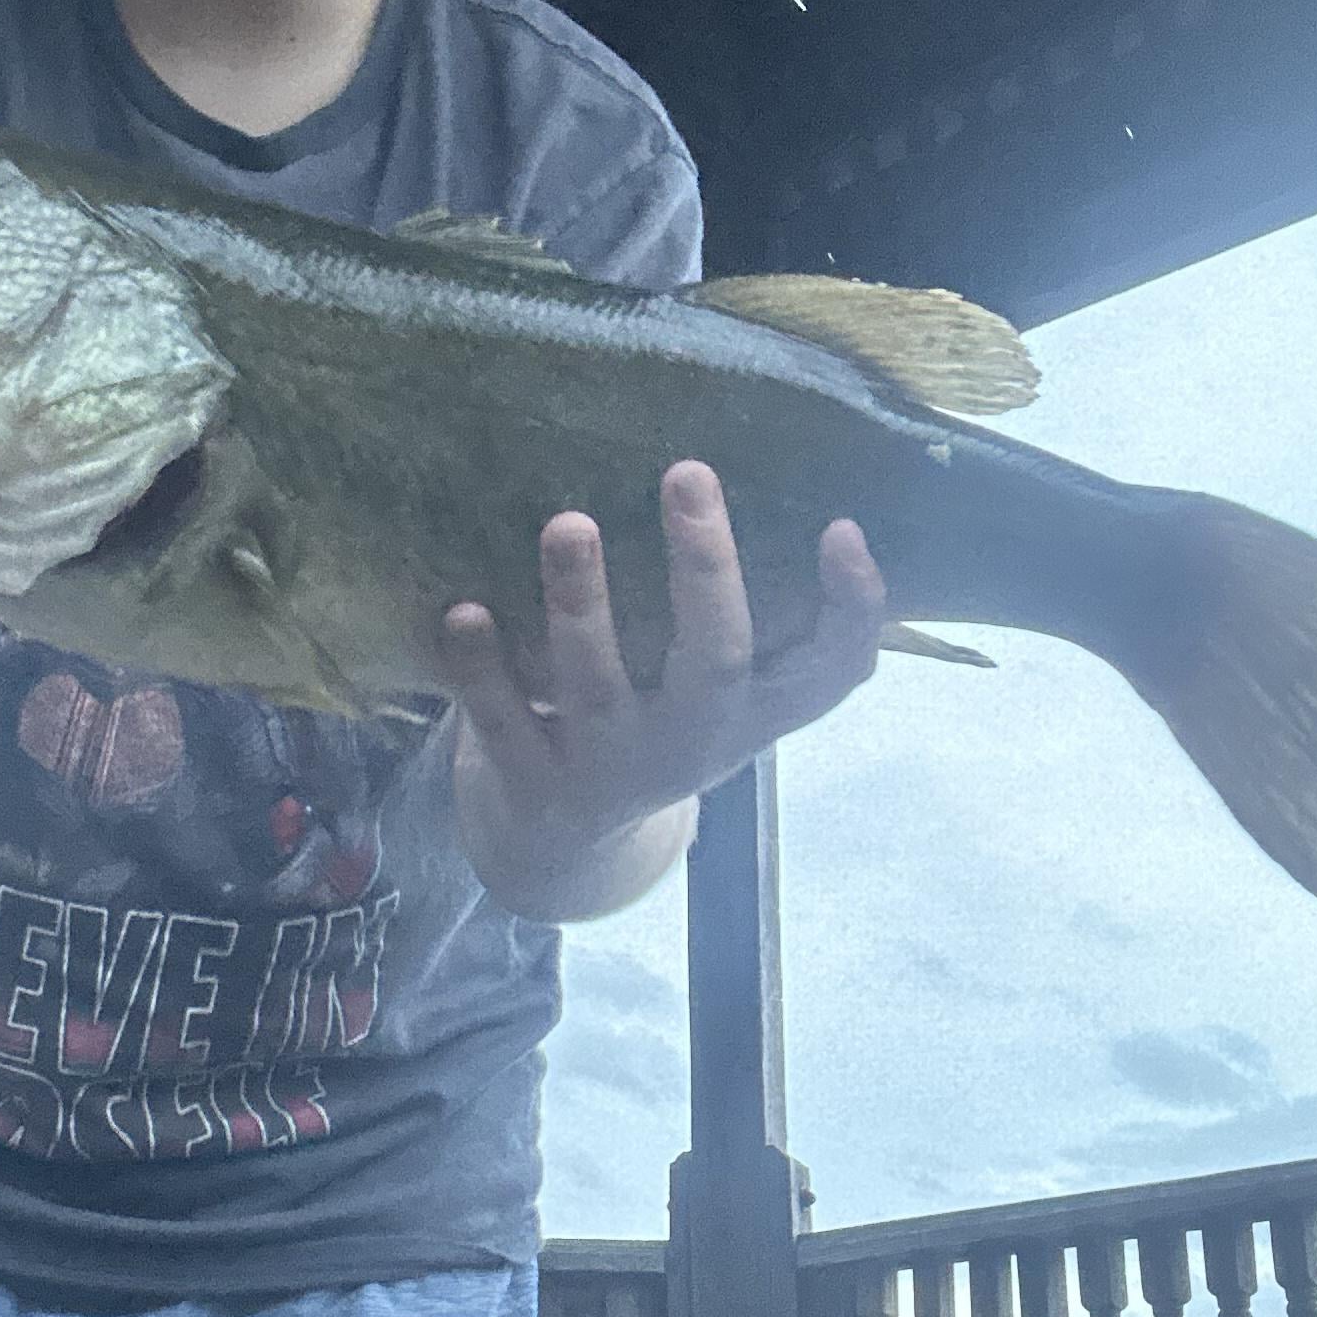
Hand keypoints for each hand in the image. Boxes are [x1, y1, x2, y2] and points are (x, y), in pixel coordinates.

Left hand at [439, 460, 886, 910]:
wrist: (565, 844)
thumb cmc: (660, 724)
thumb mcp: (725, 696)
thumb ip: (760, 623)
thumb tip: (806, 499)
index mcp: (752, 714)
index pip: (832, 671)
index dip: (852, 608)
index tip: (842, 527)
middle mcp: (692, 743)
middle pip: (717, 661)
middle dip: (705, 568)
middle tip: (688, 472)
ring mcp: (611, 768)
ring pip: (599, 688)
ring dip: (583, 604)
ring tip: (569, 522)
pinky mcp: (533, 784)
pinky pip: (502, 723)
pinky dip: (481, 671)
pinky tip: (463, 611)